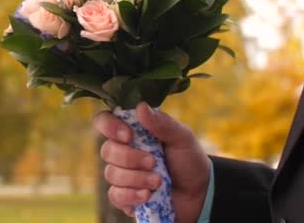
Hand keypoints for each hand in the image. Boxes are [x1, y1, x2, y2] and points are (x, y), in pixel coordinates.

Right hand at [94, 102, 210, 221]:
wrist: (199, 193)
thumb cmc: (188, 160)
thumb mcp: (182, 138)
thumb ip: (162, 123)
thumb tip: (140, 107)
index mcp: (132, 132)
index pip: (104, 121)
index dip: (109, 126)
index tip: (129, 135)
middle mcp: (122, 151)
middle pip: (107, 150)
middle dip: (131, 158)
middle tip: (154, 162)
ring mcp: (121, 175)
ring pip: (112, 174)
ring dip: (137, 178)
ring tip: (159, 181)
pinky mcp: (124, 197)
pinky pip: (115, 195)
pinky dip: (132, 195)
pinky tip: (148, 195)